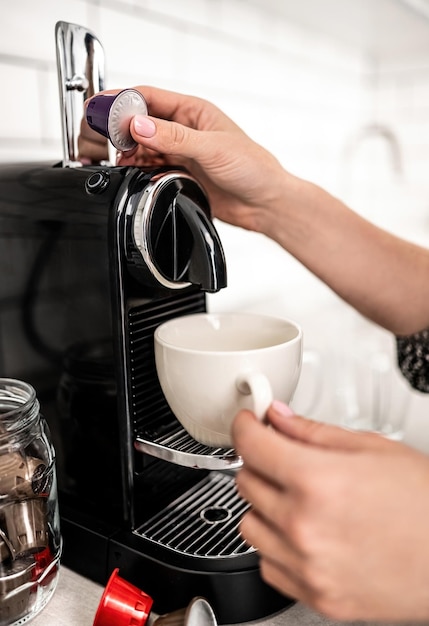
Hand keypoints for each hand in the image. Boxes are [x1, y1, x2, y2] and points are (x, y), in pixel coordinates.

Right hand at [97, 86, 290, 233]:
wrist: (264, 203)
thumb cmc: (253, 168)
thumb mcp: (212, 148)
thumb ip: (173, 137)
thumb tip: (139, 125)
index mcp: (194, 112)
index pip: (149, 97)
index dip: (122, 99)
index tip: (102, 107)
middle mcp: (185, 130)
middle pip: (141, 122)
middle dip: (121, 128)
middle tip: (105, 137)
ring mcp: (181, 152)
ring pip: (143, 146)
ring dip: (129, 152)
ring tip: (121, 159)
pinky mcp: (180, 174)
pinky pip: (151, 167)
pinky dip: (139, 169)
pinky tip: (133, 173)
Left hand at [233, 404, 428, 620]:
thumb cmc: (426, 505)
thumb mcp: (373, 449)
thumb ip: (314, 432)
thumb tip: (279, 417)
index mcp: (318, 482)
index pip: (251, 445)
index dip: (245, 426)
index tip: (247, 422)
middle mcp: (304, 527)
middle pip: (245, 481)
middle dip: (259, 461)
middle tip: (282, 456)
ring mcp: (307, 567)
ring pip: (248, 523)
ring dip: (263, 504)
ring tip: (295, 497)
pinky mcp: (316, 596)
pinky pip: (267, 564)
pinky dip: (275, 544)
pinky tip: (302, 532)